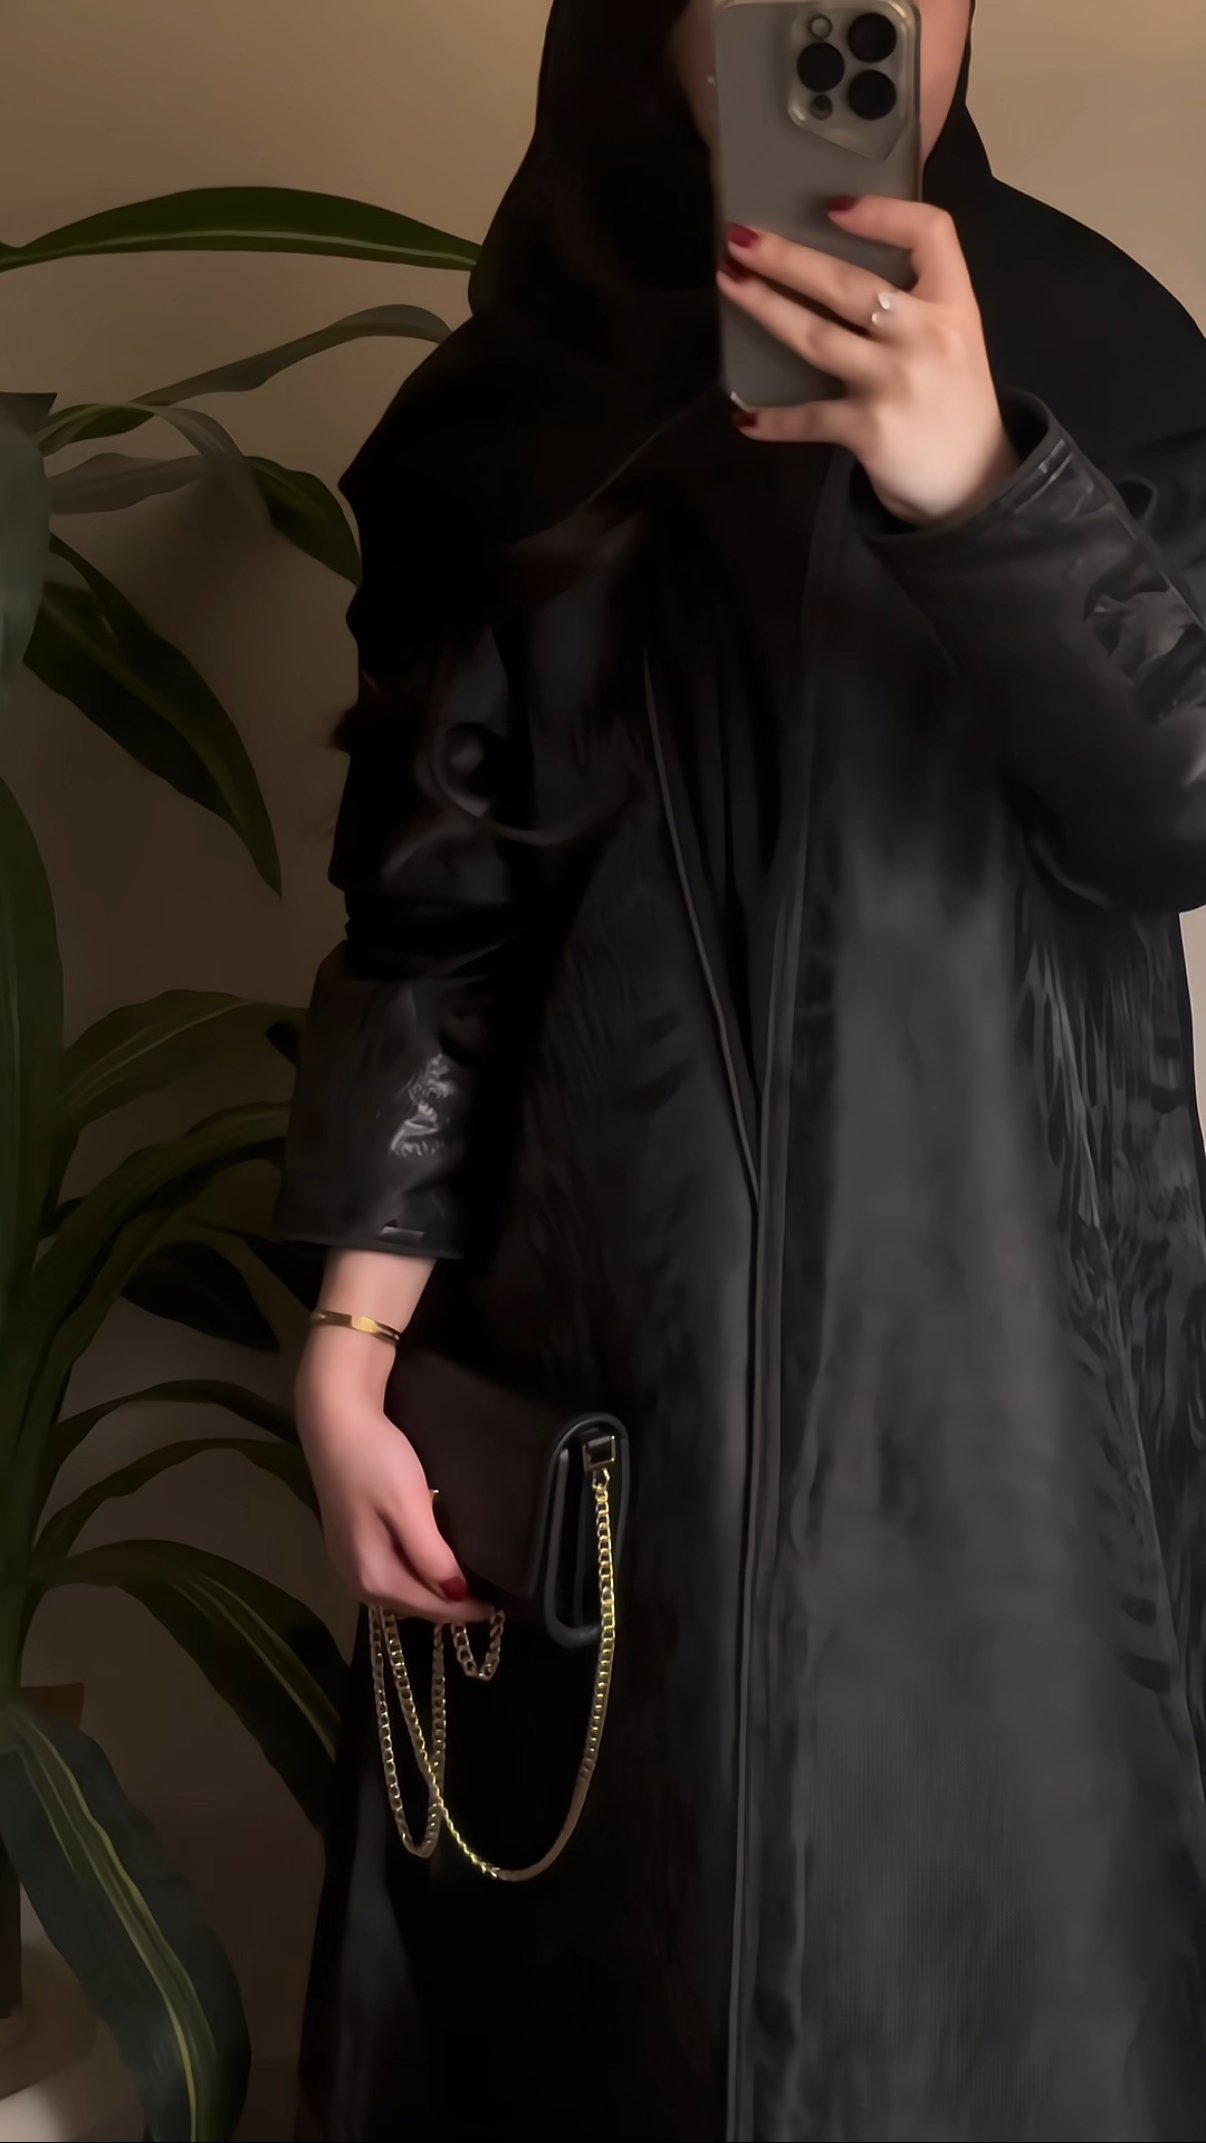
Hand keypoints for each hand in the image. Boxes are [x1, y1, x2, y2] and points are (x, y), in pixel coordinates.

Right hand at [297, 1330, 491, 1622]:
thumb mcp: (409, 1507)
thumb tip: (456, 1594)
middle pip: (409, 1605)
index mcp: (371, 1575)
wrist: (334, 1420)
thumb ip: (431, 1556)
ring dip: (428, 1593)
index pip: (427, 1606)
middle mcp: (353, 1579)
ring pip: (396, 1591)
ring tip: (464, 1585)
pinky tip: (428, 1564)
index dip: (463, 1610)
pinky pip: (386, 1573)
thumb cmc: (375, 1461)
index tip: (498, 1609)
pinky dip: (411, 1576)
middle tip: (486, 1598)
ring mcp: (346, 1561)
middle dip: (446, 1606)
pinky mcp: (347, 1542)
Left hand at [718, 197, 1018, 525]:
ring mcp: (896, 382)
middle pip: (849, 284)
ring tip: (730, 284)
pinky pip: (809, 416)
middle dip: (788, 258)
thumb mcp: (956, 340)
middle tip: (740, 239)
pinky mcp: (870, 428)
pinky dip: (774, 420)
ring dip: (766, 309)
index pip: (931, 233)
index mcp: (954, 304)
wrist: (975, 484)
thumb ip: (917, 304)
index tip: (834, 207)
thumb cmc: (956, 404)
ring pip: (817, 336)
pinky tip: (744, 418)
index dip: (883, 212)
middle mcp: (926, 335)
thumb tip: (842, 268)